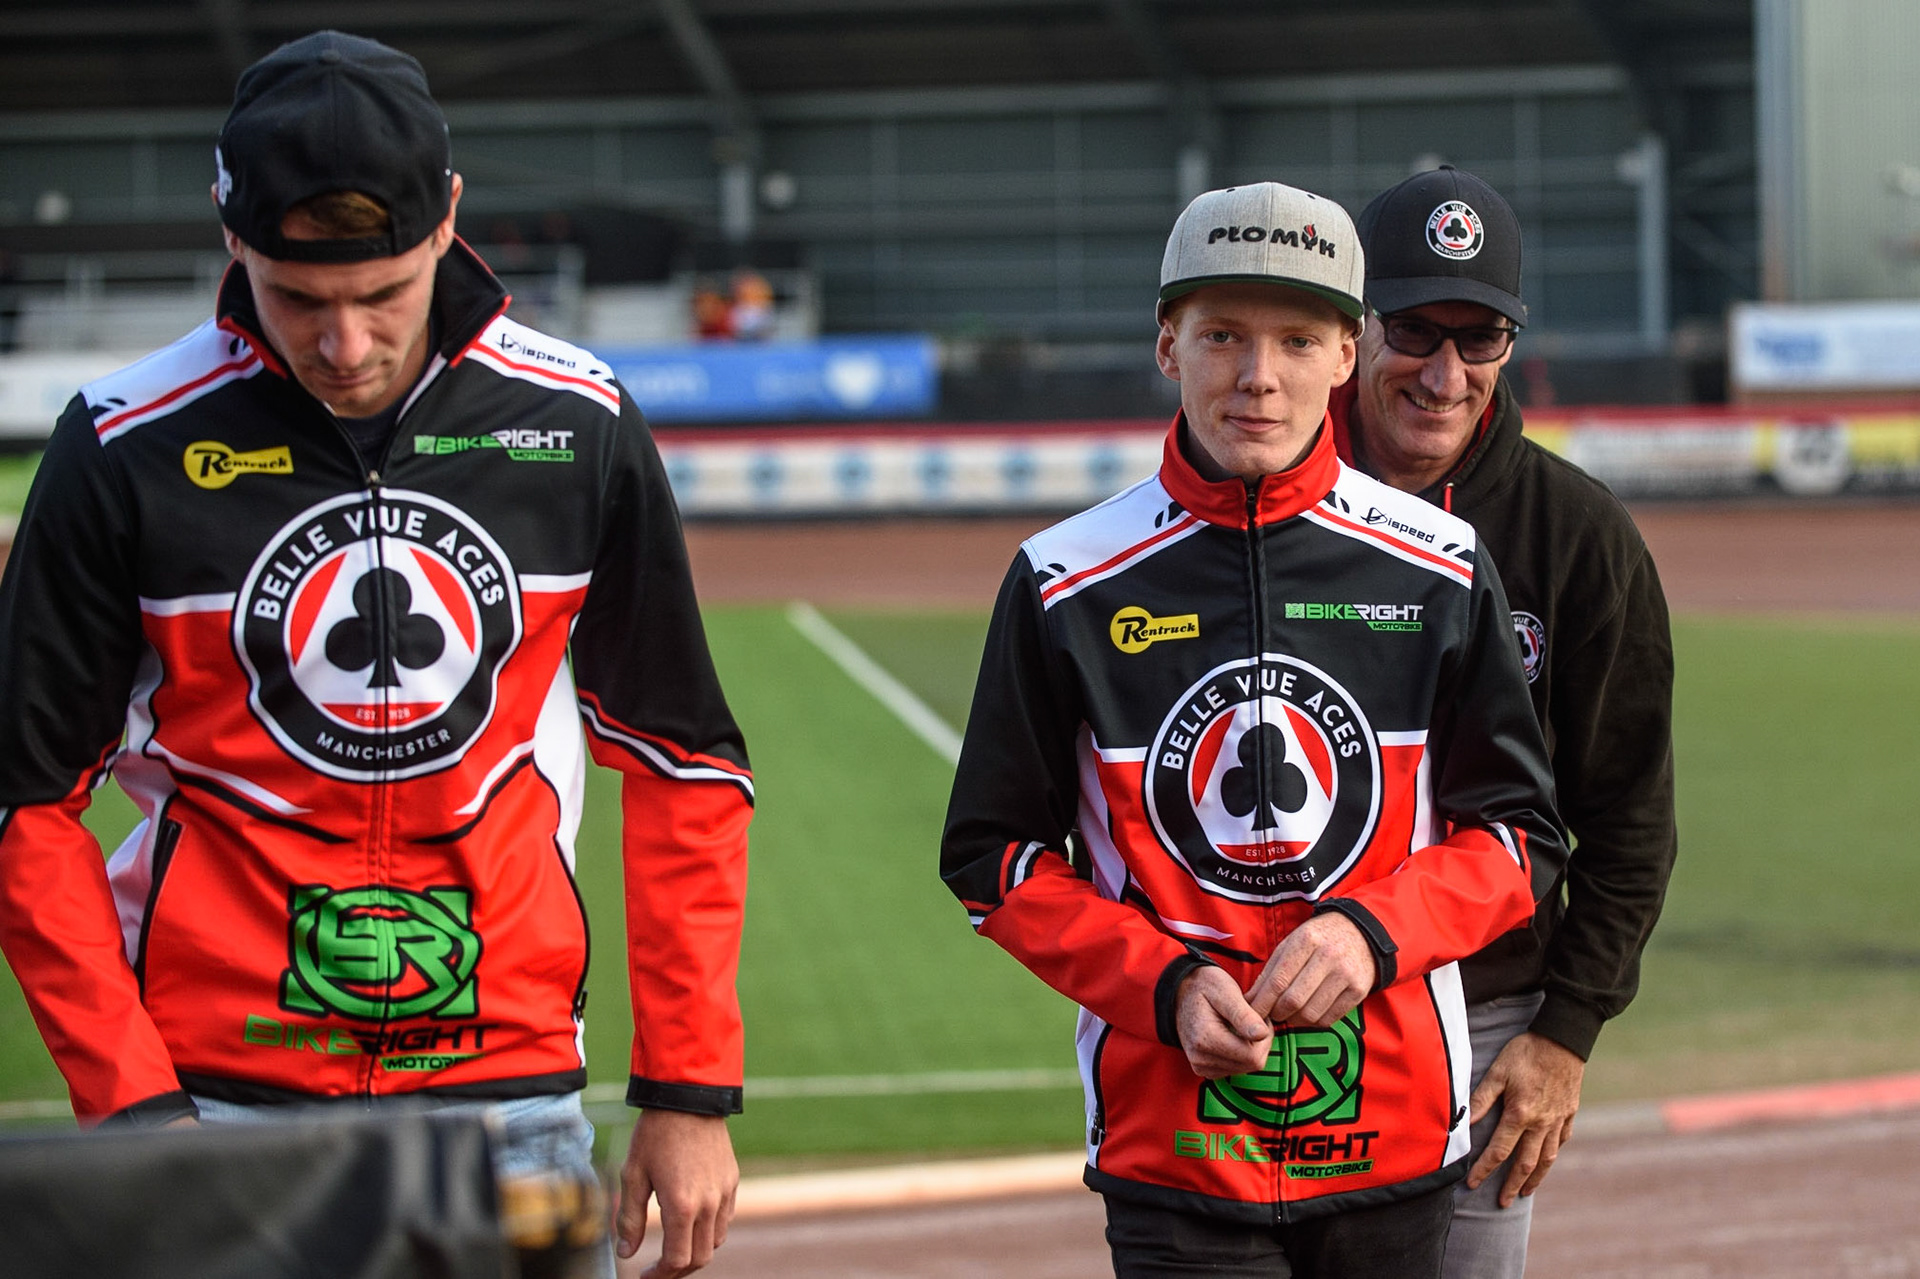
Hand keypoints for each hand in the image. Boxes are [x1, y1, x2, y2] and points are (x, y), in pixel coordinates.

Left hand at [614, 1109, 737, 1277]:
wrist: (688, 1097)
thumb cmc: (655, 1134)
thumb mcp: (633, 1174)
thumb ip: (630, 1219)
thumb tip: (626, 1252)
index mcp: (681, 1206)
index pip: (676, 1260)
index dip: (659, 1276)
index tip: (644, 1276)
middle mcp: (708, 1204)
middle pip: (700, 1258)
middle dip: (677, 1271)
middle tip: (657, 1270)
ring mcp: (724, 1193)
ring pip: (715, 1241)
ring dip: (695, 1252)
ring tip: (674, 1247)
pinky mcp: (732, 1181)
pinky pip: (725, 1219)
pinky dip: (710, 1231)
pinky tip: (692, 1223)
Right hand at [1174, 965, 1271, 1078]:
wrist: (1180, 992)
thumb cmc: (1204, 986)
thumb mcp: (1225, 991)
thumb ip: (1243, 1014)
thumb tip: (1262, 1034)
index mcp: (1206, 1038)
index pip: (1253, 1056)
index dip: (1264, 1037)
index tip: (1259, 1016)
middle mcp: (1200, 1057)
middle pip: (1251, 1064)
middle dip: (1259, 1043)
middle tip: (1251, 1018)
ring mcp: (1201, 1065)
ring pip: (1245, 1068)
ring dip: (1250, 1048)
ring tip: (1240, 1025)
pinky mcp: (1204, 1068)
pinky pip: (1234, 1069)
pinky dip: (1239, 1054)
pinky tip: (1233, 1035)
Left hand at [1244, 913, 1376, 1027]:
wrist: (1360, 934)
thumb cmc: (1317, 939)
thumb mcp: (1291, 943)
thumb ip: (1271, 970)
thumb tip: (1251, 1000)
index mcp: (1307, 940)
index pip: (1278, 980)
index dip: (1262, 1001)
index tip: (1253, 1012)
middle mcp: (1329, 956)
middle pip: (1294, 1000)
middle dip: (1276, 1012)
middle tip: (1270, 1014)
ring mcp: (1346, 975)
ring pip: (1310, 1013)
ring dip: (1293, 1020)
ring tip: (1288, 1013)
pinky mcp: (1359, 991)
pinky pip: (1329, 1019)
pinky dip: (1312, 1022)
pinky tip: (1306, 1013)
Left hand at [1465, 1031, 1585, 1205]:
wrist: (1563, 1040)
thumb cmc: (1526, 1052)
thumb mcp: (1498, 1071)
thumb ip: (1481, 1098)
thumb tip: (1464, 1123)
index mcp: (1520, 1114)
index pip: (1499, 1150)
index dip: (1484, 1169)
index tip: (1472, 1184)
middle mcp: (1541, 1123)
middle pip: (1526, 1163)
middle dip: (1512, 1185)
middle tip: (1503, 1202)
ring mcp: (1558, 1120)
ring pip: (1547, 1157)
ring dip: (1535, 1177)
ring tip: (1526, 1192)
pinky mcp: (1570, 1113)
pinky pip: (1562, 1140)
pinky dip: (1553, 1153)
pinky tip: (1547, 1160)